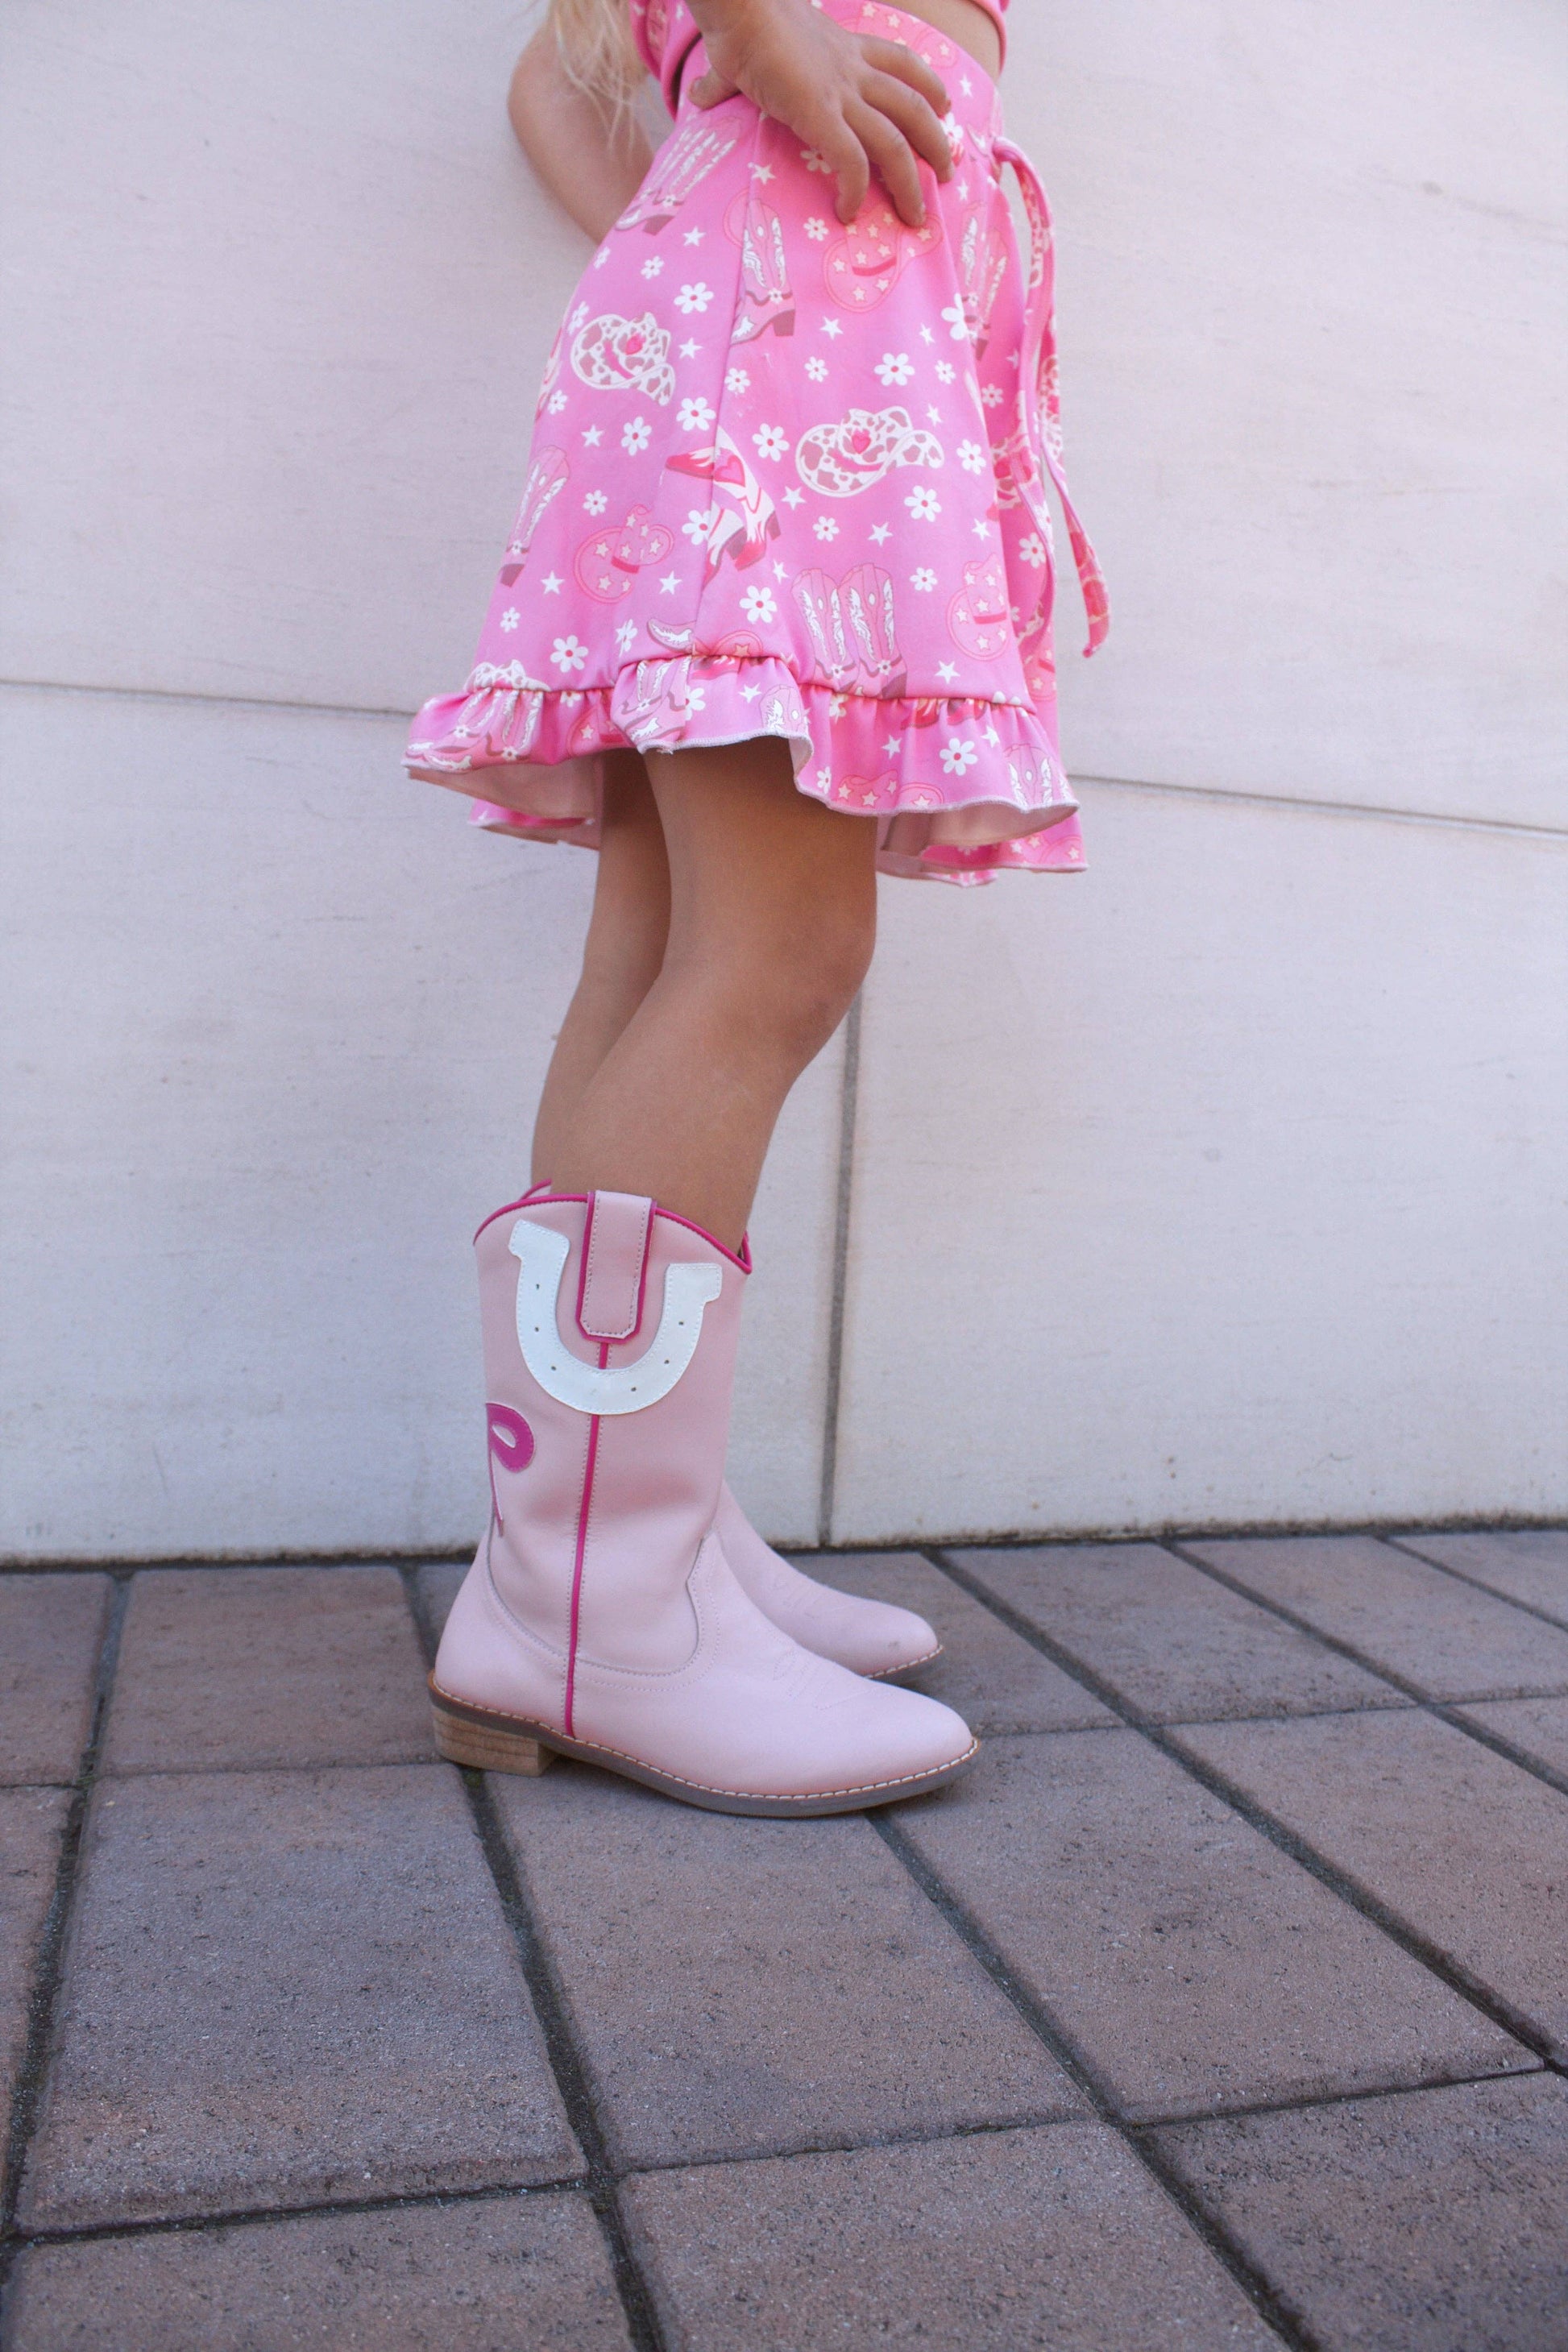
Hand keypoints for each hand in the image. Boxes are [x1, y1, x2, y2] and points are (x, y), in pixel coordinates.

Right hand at [687, 0, 950, 226]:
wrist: (739, 5)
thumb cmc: (740, 21)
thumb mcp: (752, 48)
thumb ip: (730, 77)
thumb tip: (698, 94)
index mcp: (846, 47)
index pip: (901, 62)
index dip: (929, 85)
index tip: (943, 106)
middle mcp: (853, 70)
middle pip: (914, 106)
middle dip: (937, 142)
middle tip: (946, 174)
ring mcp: (840, 94)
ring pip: (896, 142)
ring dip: (912, 181)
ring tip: (918, 214)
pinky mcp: (820, 114)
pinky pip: (852, 162)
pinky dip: (856, 190)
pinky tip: (849, 211)